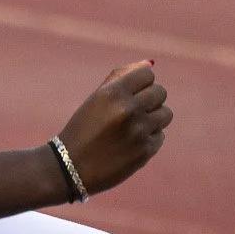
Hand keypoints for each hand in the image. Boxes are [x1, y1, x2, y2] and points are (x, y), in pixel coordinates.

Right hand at [55, 60, 169, 195]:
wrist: (69, 169)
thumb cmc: (82, 130)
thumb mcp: (95, 99)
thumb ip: (120, 77)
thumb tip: (149, 64)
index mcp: (112, 93)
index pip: (148, 75)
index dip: (140, 84)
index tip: (129, 95)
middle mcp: (127, 110)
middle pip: (160, 93)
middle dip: (149, 101)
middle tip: (131, 113)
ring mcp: (138, 132)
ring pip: (166, 114)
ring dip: (153, 119)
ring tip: (132, 129)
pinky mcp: (145, 151)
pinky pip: (160, 136)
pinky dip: (148, 139)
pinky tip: (129, 145)